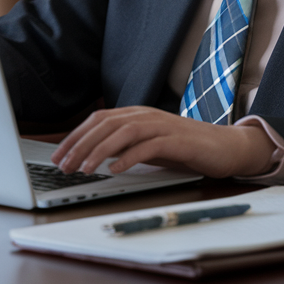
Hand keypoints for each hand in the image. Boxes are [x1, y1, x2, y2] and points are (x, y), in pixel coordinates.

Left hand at [49, 107, 275, 179]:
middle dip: (80, 145)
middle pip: (106, 124)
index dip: (75, 136)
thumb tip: (93, 155)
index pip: (98, 119)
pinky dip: (128, 157)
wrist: (225, 147)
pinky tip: (114, 170)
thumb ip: (125, 145)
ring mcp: (163, 126)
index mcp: (138, 114)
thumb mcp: (149, 145)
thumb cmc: (185, 148)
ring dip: (99, 151)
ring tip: (83, 169)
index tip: (58, 155)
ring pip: (123, 132)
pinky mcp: (177, 140)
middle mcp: (147, 115)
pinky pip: (148, 146)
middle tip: (63, 166)